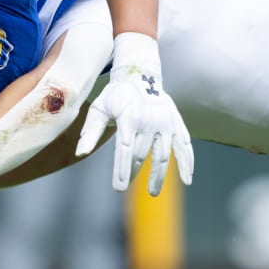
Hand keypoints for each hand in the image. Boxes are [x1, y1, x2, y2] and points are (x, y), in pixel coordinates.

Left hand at [75, 33, 193, 194]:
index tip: (119, 187)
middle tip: (123, 186)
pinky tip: (187, 180)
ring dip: (158, 175)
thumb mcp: (99, 108)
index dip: (122, 169)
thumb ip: (90, 131)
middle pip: (141, 154)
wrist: (139, 76)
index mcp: (129, 116)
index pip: (125, 149)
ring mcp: (165, 121)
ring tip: (152, 192)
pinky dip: (187, 162)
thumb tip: (80, 153)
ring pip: (163, 154)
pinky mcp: (176, 122)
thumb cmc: (115, 96)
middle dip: (132, 171)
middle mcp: (150, 119)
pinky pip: (184, 145)